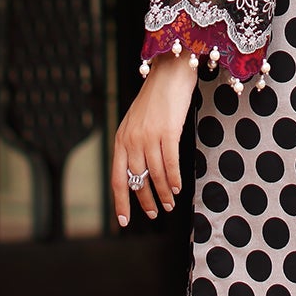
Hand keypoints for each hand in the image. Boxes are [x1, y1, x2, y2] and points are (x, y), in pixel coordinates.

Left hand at [111, 52, 198, 225]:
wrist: (169, 74)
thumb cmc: (156, 100)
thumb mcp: (137, 123)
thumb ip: (135, 145)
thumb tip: (140, 173)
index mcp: (121, 140)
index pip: (117, 178)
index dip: (120, 202)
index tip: (125, 221)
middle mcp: (131, 140)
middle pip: (136, 180)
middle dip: (145, 200)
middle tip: (154, 213)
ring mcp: (149, 136)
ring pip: (154, 174)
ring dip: (163, 193)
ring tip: (170, 204)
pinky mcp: (168, 131)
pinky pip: (170, 162)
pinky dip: (174, 179)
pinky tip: (178, 188)